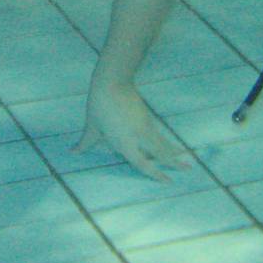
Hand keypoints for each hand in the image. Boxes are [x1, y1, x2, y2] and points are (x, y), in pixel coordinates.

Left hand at [74, 77, 189, 180]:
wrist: (113, 81)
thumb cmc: (99, 104)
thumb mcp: (92, 126)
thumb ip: (86, 142)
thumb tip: (73, 152)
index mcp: (124, 143)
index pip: (143, 164)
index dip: (156, 174)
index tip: (168, 181)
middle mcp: (138, 137)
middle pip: (161, 153)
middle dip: (175, 162)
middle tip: (189, 168)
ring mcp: (145, 126)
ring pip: (163, 143)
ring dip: (174, 151)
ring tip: (187, 158)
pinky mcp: (147, 117)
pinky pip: (159, 134)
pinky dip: (166, 142)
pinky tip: (170, 145)